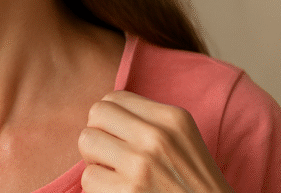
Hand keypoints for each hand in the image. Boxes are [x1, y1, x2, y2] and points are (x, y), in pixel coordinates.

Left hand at [78, 91, 233, 192]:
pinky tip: (117, 191)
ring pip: (86, 142)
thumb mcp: (183, 140)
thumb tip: (107, 113)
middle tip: (110, 155)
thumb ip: (150, 122)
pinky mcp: (127, 191)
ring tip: (113, 174)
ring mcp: (141, 164)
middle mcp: (157, 136)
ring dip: (95, 161)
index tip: (117, 137)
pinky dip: (97, 188)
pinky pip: (88, 177)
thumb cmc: (193, 184)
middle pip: (96, 113)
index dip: (109, 118)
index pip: (115, 97)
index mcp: (172, 118)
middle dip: (97, 134)